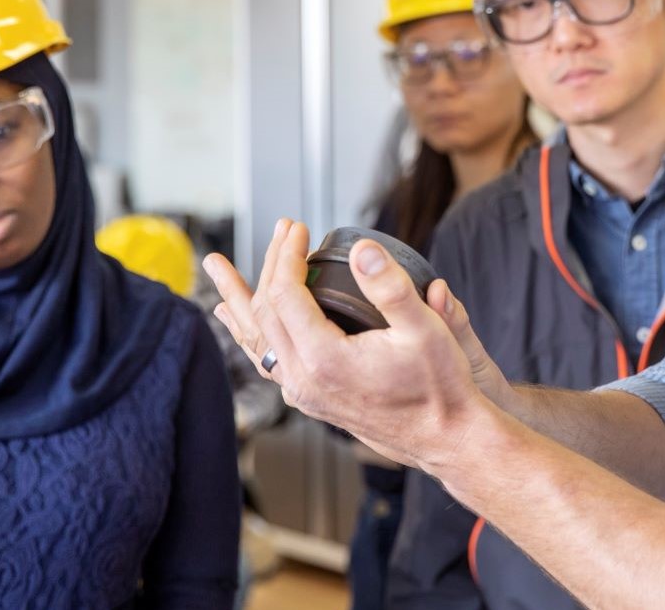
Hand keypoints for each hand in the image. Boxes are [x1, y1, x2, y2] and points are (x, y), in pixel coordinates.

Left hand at [202, 219, 512, 471]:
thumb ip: (391, 287)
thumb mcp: (425, 330)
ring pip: (256, 338)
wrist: (446, 437)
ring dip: (239, 298)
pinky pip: (267, 359)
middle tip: (284, 229)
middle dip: (272, 263)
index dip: (288, 254)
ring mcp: (304, 393)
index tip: (300, 228)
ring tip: (217, 270)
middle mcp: (305, 380)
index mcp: (324, 360)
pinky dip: (249, 333)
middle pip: (266, 310)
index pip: (285, 294)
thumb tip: (363, 249)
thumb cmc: (440, 387)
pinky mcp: (311, 399)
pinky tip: (238, 321)